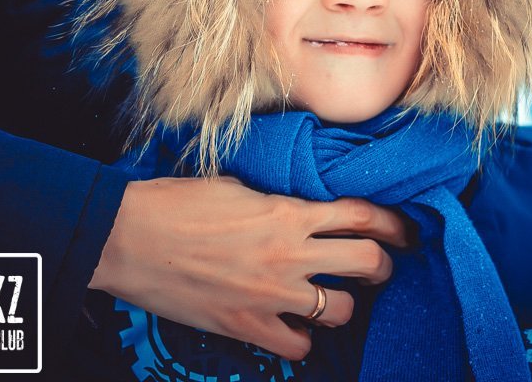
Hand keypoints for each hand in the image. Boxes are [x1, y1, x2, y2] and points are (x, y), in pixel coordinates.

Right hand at [88, 176, 408, 359]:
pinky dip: (301, 340)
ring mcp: (271, 294)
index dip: (392, 224)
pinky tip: (292, 328)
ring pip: (343, 310)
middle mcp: (289, 253)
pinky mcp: (247, 326)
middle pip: (368, 262)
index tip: (403, 231)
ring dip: (344, 307)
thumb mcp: (233, 185)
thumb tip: (291, 206)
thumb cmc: (173, 203)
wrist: (128, 237)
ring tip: (333, 302)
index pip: (360, 215)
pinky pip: (299, 346)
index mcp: (287, 212)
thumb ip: (272, 199)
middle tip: (378, 268)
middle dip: (382, 266)